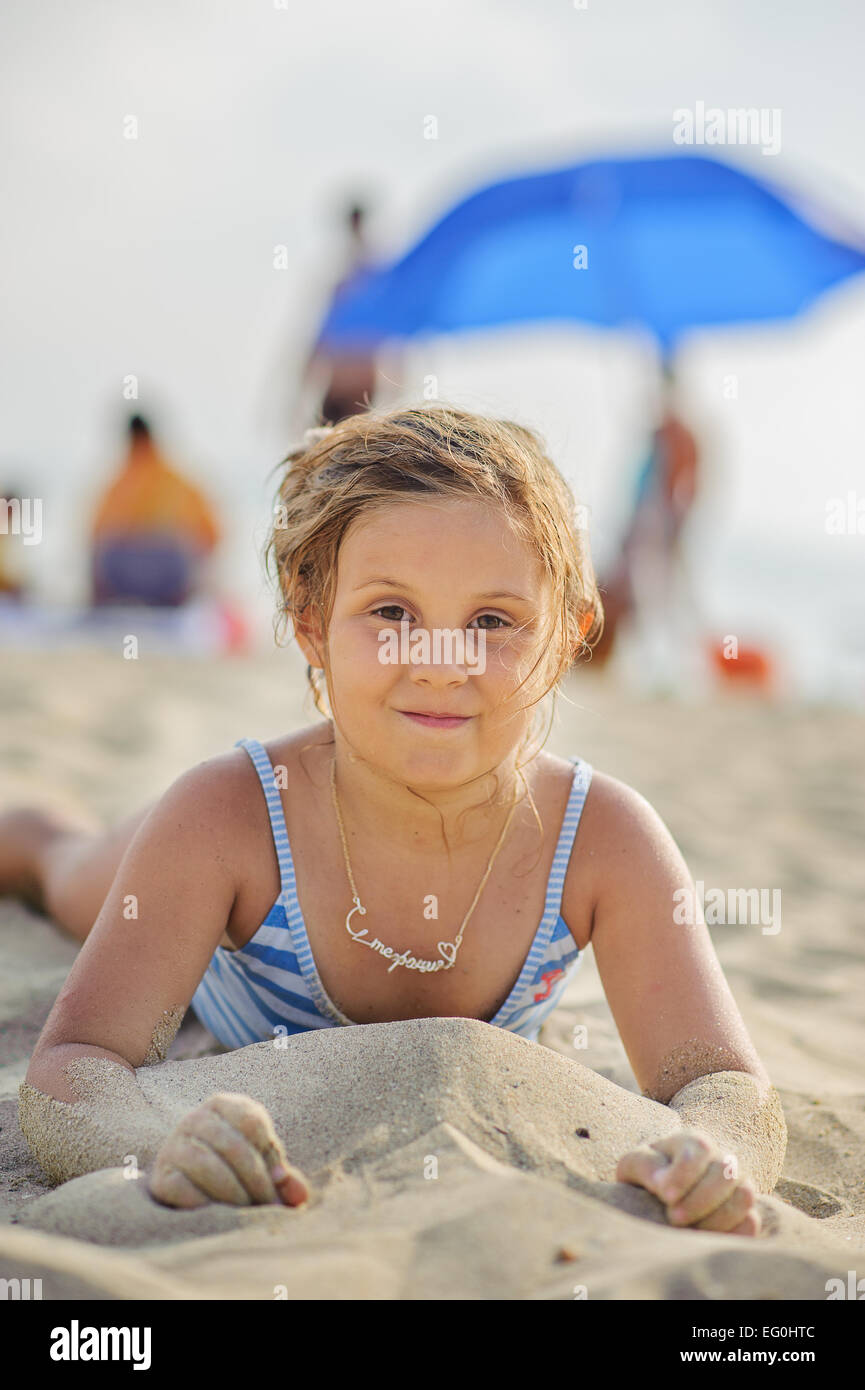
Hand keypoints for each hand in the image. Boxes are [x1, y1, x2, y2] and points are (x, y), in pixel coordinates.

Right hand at [148, 1092, 309, 1209]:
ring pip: (207, 1166)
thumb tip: (298, 1194)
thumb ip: (284, 1178)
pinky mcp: (161, 1176)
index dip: (269, 1156)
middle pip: (232, 1146)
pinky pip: (183, 1189)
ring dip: (233, 1194)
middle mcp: (195, 1119)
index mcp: (224, 1105)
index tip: (278, 1182)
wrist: (189, 1186)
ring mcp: (173, 1146)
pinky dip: (205, 1204)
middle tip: (267, 1205)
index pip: (252, 1122)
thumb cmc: (235, 1171)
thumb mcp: (261, 1165)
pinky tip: (217, 1213)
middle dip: (256, 1181)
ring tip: (245, 1210)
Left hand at [616, 1127, 759, 1235]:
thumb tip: (662, 1184)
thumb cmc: (650, 1174)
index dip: (684, 1174)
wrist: (669, 1190)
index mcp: (694, 1142)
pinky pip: (751, 1223)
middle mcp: (722, 1159)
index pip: (699, 1149)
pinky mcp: (747, 1212)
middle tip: (673, 1218)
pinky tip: (705, 1240)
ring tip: (688, 1232)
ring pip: (744, 1196)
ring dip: (716, 1219)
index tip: (665, 1195)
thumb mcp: (636, 1164)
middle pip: (725, 1173)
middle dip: (699, 1200)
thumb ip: (645, 1166)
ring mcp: (739, 1184)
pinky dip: (732, 1234)